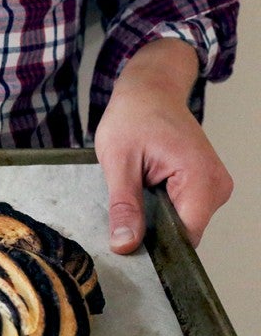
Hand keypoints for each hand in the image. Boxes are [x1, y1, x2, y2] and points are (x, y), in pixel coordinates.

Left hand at [94, 38, 231, 253]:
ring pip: (183, 225)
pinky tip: (144, 192)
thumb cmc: (134, 116)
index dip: (156, 246)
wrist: (150, 90)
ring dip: (155, 219)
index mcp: (201, 179)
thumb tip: (126, 244)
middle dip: (152, 232)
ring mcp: (214, 187)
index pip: (186, 236)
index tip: (128, 246)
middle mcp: (216, 187)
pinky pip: (183, 212)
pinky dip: (160, 209)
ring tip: (134, 193)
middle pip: (185, 233)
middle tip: (123, 214)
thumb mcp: (118, 162)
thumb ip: (125, 206)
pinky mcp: (205, 186)